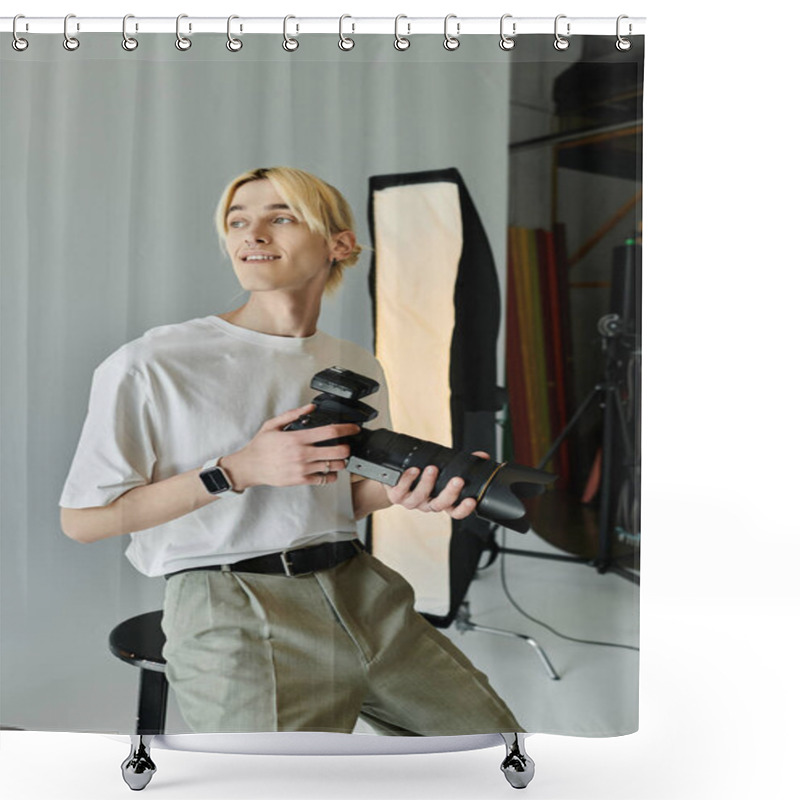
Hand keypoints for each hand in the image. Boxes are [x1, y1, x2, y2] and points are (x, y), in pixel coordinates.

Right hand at [219, 404, 359, 489]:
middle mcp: (302, 454)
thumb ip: (293, 415)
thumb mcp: (273, 425)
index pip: (329, 432)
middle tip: (347, 445)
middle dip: (347, 448)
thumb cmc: (260, 446)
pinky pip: (323, 479)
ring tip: (338, 458)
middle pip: (337, 451)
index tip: (354, 428)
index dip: (347, 429)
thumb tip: (310, 408)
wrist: (249, 467)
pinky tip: (329, 470)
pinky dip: (330, 475)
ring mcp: (302, 468)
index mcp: (297, 438)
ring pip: (333, 466)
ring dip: (340, 461)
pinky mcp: (300, 480)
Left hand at [385, 451, 490, 520]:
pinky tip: (413, 469)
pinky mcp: (396, 495)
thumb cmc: (421, 478)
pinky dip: (407, 479)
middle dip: (450, 493)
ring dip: (428, 482)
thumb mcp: (443, 472)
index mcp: (440, 501)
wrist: (393, 483)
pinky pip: (401, 490)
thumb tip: (482, 457)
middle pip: (440, 505)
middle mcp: (427, 504)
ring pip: (421, 497)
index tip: (472, 500)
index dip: (464, 509)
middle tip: (458, 480)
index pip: (455, 512)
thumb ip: (462, 466)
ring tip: (432, 468)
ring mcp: (411, 501)